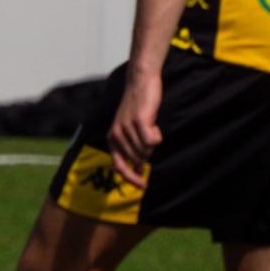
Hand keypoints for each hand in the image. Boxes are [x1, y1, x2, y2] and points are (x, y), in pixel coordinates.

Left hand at [108, 66, 163, 187]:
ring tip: (149, 125)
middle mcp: (116, 135)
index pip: (119, 166)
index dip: (131, 178)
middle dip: (148, 151)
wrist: (140, 83)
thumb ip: (132, 150)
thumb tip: (139, 171)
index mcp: (112, 138)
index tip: (143, 187)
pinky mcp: (139, 121)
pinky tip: (153, 123)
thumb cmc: (138, 108)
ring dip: (153, 141)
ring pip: (147, 150)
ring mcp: (126, 129)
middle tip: (148, 133)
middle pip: (139, 158)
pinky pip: (153, 141)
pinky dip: (157, 135)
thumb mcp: (130, 130)